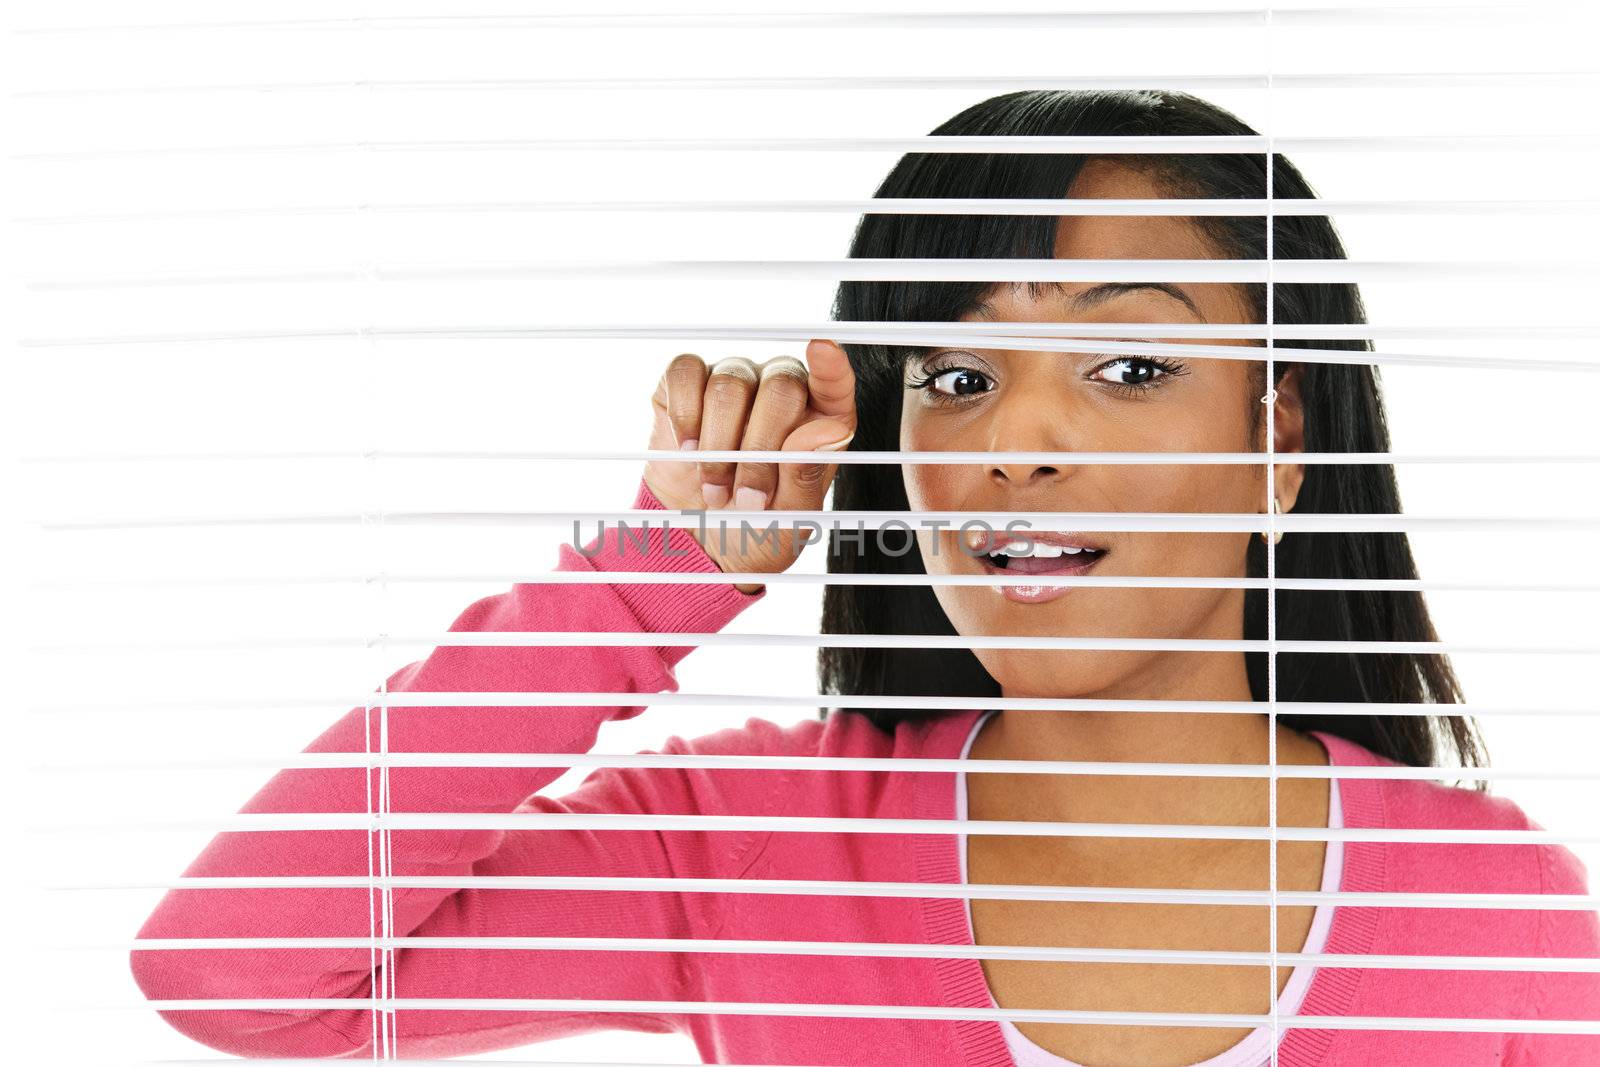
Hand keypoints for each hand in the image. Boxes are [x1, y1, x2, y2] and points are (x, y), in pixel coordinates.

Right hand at [643, 339, 857, 592]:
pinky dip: (684, 414)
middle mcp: (780, 389)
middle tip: (748, 499)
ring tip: (715, 490)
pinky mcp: (688, 382)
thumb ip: (808, 475)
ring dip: (717, 447)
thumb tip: (827, 432)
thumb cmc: (755, 526)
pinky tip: (686, 451)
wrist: (697, 541)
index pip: (834, 383)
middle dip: (759, 449)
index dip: (831, 366)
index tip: (823, 351)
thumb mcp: (790, 518)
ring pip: (729, 384)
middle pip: (779, 387)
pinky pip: (685, 373)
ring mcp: (735, 380)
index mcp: (819, 420)